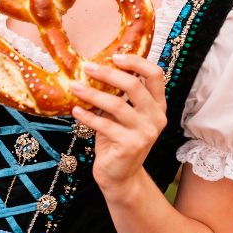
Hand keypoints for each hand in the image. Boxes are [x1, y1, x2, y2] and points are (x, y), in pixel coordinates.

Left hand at [70, 53, 166, 196]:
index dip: (137, 62)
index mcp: (158, 105)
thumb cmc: (118, 139)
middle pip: (134, 86)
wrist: (120, 176)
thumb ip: (120, 95)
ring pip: (117, 104)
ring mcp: (145, 132)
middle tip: (87, 67)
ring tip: (74, 87)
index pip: (156, 75)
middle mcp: (156, 117)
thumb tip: (97, 67)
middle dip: (108, 74)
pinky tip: (75, 110)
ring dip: (92, 94)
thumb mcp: (123, 114)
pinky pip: (104, 125)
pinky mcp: (130, 146)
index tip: (114, 56)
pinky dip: (87, 116)